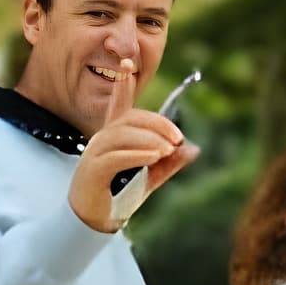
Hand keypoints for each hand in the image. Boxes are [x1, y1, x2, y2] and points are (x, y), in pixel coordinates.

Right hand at [68, 59, 198, 231]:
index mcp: (113, 138)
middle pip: (129, 119)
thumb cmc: (117, 198)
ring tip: (168, 150)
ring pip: (122, 135)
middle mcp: (101, 140)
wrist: (92, 222)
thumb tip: (193, 149)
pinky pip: (116, 156)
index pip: (118, 105)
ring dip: (149, 140)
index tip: (126, 62)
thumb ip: (168, 164)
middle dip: (157, 124)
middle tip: (178, 139)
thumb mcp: (149, 178)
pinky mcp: (92, 170)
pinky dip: (137, 154)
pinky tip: (154, 158)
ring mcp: (94, 153)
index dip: (122, 84)